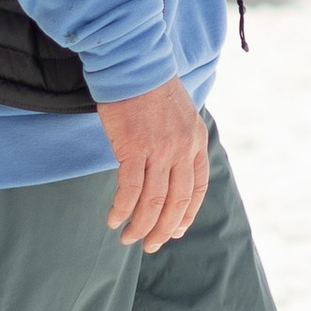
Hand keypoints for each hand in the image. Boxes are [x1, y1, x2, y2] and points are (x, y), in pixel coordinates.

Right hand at [96, 77, 208, 252]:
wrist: (134, 64)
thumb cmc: (151, 88)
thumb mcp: (180, 115)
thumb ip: (180, 142)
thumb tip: (171, 169)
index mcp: (197, 142)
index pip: (197, 189)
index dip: (186, 214)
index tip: (175, 231)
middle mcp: (183, 149)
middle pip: (177, 201)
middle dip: (164, 229)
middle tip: (151, 246)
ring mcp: (160, 150)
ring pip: (153, 201)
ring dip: (141, 225)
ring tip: (129, 239)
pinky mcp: (134, 149)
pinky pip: (129, 190)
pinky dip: (122, 209)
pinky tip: (113, 220)